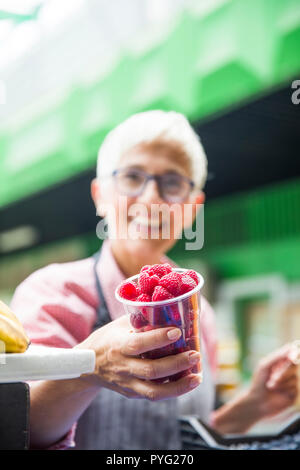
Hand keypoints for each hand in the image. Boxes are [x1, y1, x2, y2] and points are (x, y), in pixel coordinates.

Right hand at [76, 314, 201, 400]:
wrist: (87, 367)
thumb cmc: (108, 339)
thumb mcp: (120, 325)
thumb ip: (141, 321)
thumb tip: (168, 311)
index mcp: (117, 346)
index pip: (138, 344)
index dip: (158, 338)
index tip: (177, 331)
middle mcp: (122, 367)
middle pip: (151, 370)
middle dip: (176, 364)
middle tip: (195, 355)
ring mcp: (127, 383)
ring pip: (154, 391)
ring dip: (179, 386)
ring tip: (197, 377)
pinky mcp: (132, 393)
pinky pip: (154, 395)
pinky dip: (173, 391)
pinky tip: (188, 382)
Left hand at [248, 342, 298, 418]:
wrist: (257, 402)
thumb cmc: (258, 382)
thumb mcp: (265, 366)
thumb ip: (278, 356)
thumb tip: (291, 346)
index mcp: (281, 363)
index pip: (292, 354)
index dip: (294, 353)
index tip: (291, 357)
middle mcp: (288, 372)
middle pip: (294, 366)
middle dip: (283, 372)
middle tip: (272, 378)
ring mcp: (292, 383)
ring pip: (294, 378)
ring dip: (281, 382)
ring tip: (270, 387)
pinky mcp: (294, 394)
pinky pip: (295, 388)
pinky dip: (285, 390)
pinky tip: (278, 394)